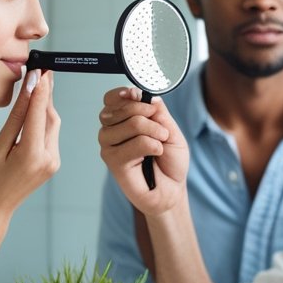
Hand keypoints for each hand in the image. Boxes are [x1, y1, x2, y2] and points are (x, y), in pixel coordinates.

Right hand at [0, 69, 60, 227]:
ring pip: (52, 125)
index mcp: (33, 156)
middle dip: (46, 95)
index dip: (41, 90)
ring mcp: (53, 163)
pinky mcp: (52, 163)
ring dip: (45, 106)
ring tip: (37, 85)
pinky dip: (43, 121)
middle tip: (40, 71)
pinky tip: (35, 110)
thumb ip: (16, 119)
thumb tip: (27, 92)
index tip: (40, 70)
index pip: (40, 114)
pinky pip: (50, 135)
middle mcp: (49, 159)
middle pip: (51, 118)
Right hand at [98, 87, 188, 213]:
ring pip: (132, 123)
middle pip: (123, 107)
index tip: (140, 96)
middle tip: (162, 129)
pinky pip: (136, 143)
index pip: (111, 98)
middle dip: (149, 114)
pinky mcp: (113, 162)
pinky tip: (155, 153)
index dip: (125, 94)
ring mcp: (109, 146)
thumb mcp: (169, 129)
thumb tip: (147, 97)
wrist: (172, 189)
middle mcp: (110, 131)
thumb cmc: (169, 161)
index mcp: (120, 120)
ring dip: (154, 131)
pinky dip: (152, 145)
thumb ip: (158, 112)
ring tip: (161, 143)